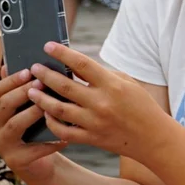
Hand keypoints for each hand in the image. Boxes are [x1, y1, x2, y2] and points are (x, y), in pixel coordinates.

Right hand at [0, 65, 68, 182]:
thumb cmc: (36, 128)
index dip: (12, 80)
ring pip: (15, 124)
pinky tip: (64, 137)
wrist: (40, 162)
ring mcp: (1, 144)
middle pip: (4, 105)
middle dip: (23, 92)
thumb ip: (28, 89)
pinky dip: (50, 143)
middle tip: (42, 83)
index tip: (29, 71)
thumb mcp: (31, 108)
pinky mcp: (15, 160)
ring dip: (32, 113)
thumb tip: (32, 64)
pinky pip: (34, 149)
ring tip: (49, 107)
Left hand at [26, 42, 172, 161]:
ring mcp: (95, 122)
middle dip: (45, 75)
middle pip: (64, 86)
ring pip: (58, 109)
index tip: (48, 46)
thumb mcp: (127, 83)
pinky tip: (45, 113)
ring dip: (41, 98)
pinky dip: (51, 122)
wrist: (153, 138)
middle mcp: (101, 103)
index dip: (62, 53)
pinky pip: (63, 131)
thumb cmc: (141, 106)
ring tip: (31, 90)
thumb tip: (75, 66)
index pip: (82, 64)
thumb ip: (102, 75)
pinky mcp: (91, 138)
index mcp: (112, 85)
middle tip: (33, 68)